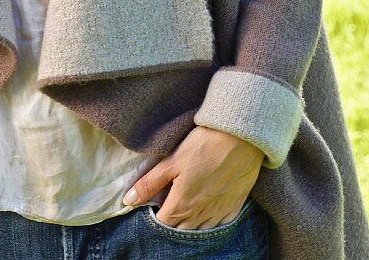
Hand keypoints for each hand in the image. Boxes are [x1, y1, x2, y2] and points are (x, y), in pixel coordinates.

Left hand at [122, 125, 263, 229]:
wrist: (240, 139)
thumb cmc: (203, 146)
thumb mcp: (172, 161)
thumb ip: (150, 183)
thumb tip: (128, 200)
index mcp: (182, 205)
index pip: (163, 223)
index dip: (155, 215)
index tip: (152, 204)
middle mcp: (201, 215)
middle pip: (181, 229)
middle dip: (172, 222)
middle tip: (168, 204)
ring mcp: (219, 213)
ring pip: (200, 229)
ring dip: (190, 224)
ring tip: (185, 208)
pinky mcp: (234, 207)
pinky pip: (219, 225)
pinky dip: (210, 222)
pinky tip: (206, 210)